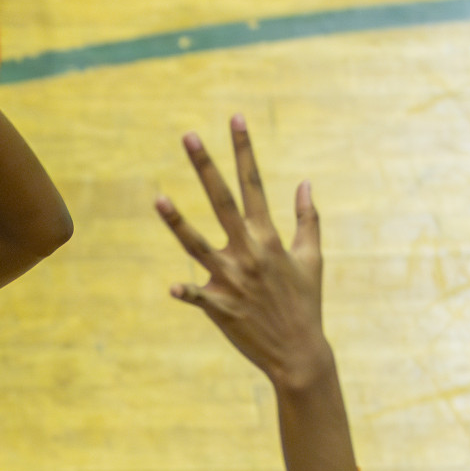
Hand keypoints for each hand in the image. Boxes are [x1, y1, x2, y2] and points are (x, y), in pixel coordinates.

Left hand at [155, 115, 330, 391]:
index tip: (234, 118)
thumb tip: (305, 183)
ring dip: (177, 222)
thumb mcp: (312, 258)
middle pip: (222, 201)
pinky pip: (197, 296)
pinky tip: (172, 288)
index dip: (243, 149)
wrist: (300, 352)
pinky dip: (186, 292)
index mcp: (268, 237)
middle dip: (206, 166)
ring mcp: (232, 279)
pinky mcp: (221, 306)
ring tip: (157, 198)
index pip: (254, 184)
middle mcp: (248, 252)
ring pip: (197, 245)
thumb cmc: (305, 303)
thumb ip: (308, 219)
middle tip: (188, 135)